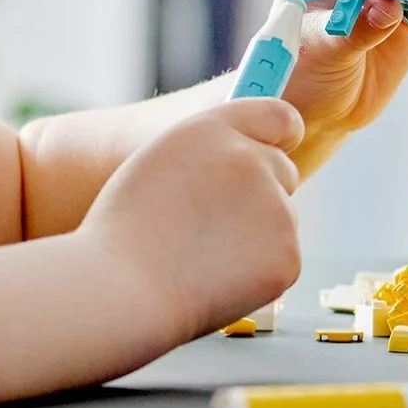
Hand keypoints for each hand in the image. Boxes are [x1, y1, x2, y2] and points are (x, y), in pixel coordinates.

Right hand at [80, 100, 304, 341]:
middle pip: (283, 171)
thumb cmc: (126, 232)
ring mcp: (275, 208)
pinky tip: (214, 278)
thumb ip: (212, 151)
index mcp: (214, 130)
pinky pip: (280, 260)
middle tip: (210, 223)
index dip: (279, 136)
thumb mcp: (160, 163)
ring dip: (255, 236)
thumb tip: (258, 152)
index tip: (278, 147)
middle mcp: (252, 160)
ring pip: (281, 220)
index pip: (278, 116)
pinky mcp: (287, 255)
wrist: (120, 290)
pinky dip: (258, 272)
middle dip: (261, 193)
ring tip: (198, 255)